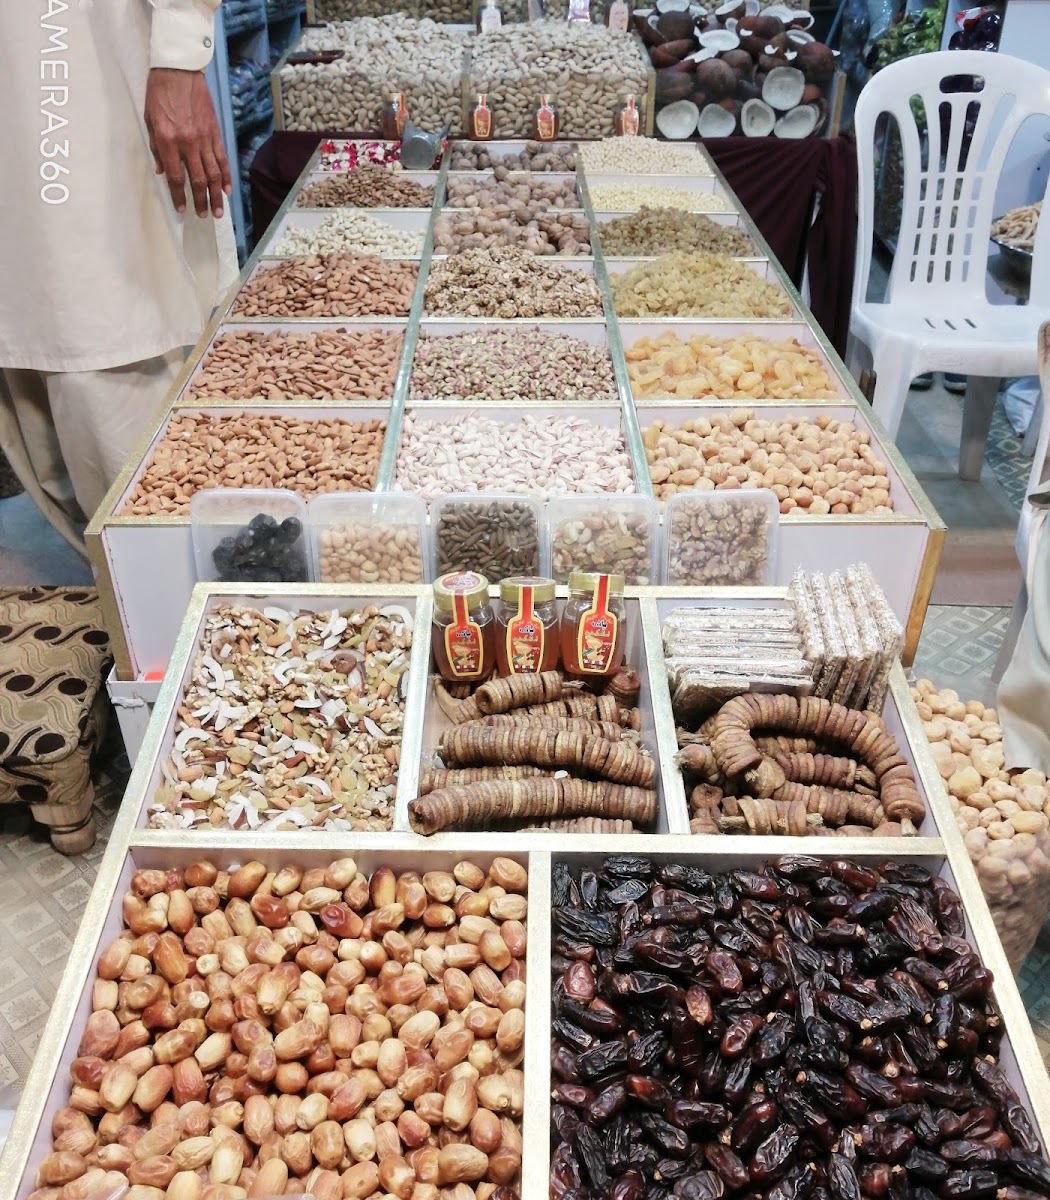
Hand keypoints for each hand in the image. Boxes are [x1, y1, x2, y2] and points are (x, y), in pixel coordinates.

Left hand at [145, 68, 231, 217]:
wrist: (179, 71)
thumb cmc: (159, 93)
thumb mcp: (150, 120)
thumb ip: (156, 147)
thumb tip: (162, 170)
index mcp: (169, 141)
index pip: (175, 177)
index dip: (178, 196)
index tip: (181, 210)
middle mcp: (188, 144)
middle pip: (198, 180)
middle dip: (201, 201)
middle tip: (203, 216)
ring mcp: (204, 139)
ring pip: (213, 174)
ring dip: (216, 195)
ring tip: (218, 211)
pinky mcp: (215, 133)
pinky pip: (222, 159)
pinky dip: (225, 176)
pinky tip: (227, 190)